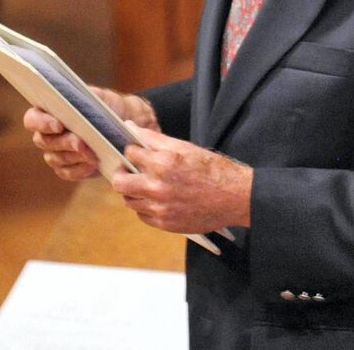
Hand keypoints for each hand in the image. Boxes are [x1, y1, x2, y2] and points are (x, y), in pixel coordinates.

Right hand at [23, 89, 158, 180]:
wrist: (123, 123)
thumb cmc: (107, 106)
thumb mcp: (100, 96)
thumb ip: (87, 96)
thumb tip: (78, 100)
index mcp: (48, 112)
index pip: (32, 119)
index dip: (42, 123)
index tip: (59, 125)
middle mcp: (46, 135)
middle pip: (44, 142)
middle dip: (64, 142)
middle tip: (81, 142)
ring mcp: (55, 154)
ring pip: (56, 158)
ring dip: (75, 156)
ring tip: (93, 153)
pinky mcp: (67, 169)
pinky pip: (68, 173)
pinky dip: (80, 170)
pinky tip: (93, 165)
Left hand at [111, 125, 251, 234]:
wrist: (234, 196)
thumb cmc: (213, 169)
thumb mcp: (185, 147)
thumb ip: (156, 139)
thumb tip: (133, 130)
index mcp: (162, 163)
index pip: (130, 153)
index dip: (131, 149)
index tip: (134, 150)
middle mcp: (157, 187)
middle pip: (119, 182)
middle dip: (122, 173)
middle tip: (129, 169)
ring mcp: (159, 208)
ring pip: (129, 200)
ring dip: (134, 191)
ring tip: (146, 184)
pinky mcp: (164, 224)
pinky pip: (142, 215)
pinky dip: (145, 206)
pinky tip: (158, 198)